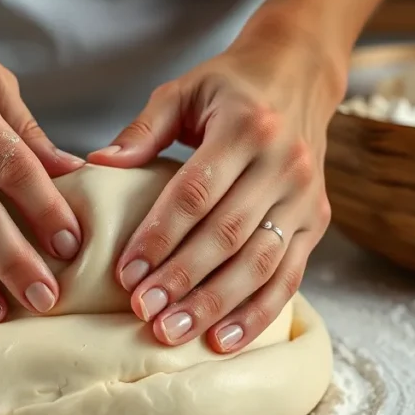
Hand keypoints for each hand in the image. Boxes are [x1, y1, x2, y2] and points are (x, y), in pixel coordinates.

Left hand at [88, 20, 343, 352]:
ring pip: (260, 263)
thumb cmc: (230, 87)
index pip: (196, 192)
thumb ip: (142, 130)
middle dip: (182, 279)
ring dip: (215, 305)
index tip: (126, 273)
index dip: (160, 236)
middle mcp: (284, 163)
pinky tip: (223, 341)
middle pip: (227, 234)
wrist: (299, 74)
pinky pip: (289, 277)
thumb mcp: (183, 92)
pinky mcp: (318, 222)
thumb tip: (96, 165)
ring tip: (173, 332)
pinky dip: (257, 314)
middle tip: (144, 312)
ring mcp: (306, 197)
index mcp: (246, 127)